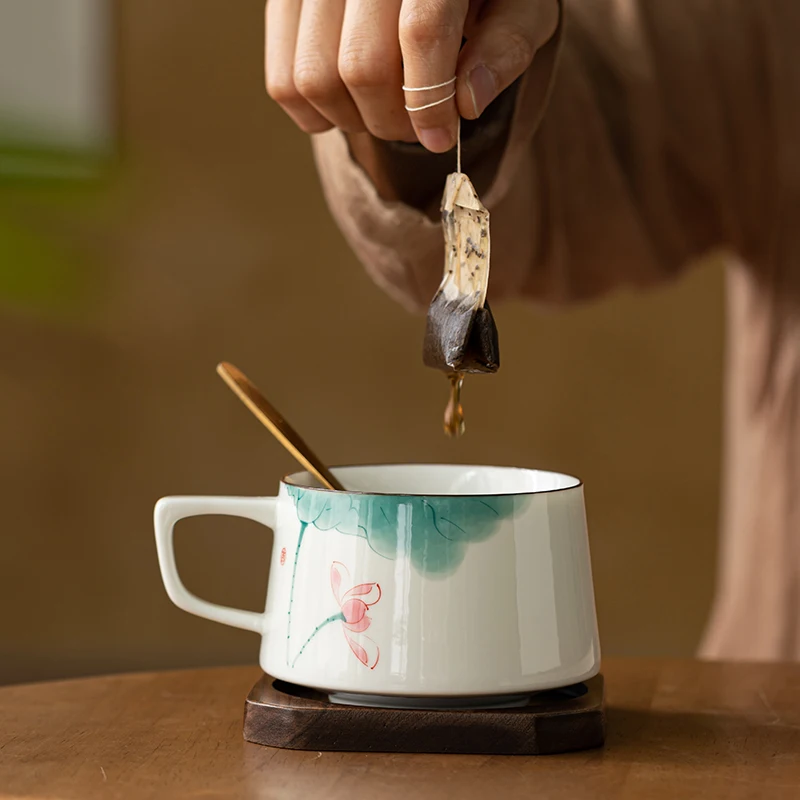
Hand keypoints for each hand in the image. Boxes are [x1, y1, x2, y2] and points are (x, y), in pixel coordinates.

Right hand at [265, 0, 558, 152]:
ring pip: (315, 77)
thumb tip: (466, 102)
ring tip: (387, 111)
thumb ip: (507, 43)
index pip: (420, 32)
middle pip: (362, 64)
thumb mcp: (522, 4)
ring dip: (355, 120)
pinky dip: (315, 113)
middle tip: (418, 126)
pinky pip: (282, 80)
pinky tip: (352, 105)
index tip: (441, 138)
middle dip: (394, 119)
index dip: (431, 101)